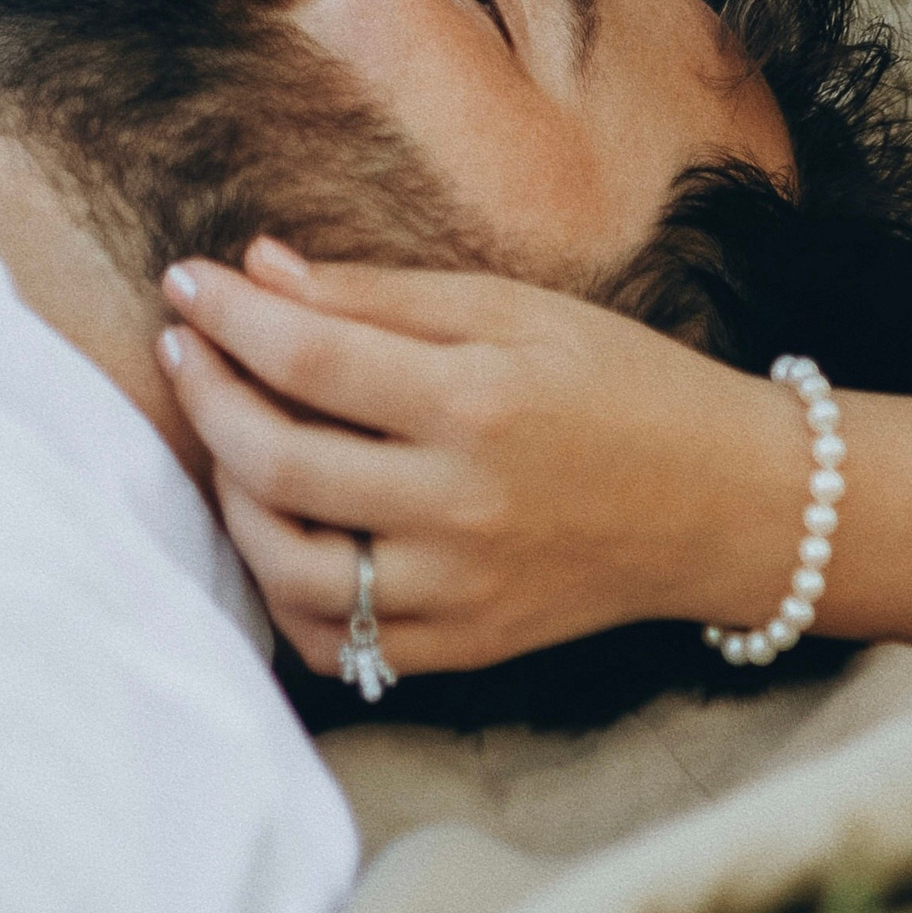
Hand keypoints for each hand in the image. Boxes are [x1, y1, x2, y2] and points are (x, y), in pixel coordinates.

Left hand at [157, 240, 798, 674]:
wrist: (729, 502)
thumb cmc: (621, 384)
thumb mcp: (514, 310)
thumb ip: (379, 296)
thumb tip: (260, 265)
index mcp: (478, 403)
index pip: (307, 358)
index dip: (229, 316)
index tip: (185, 281)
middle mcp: (462, 507)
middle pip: (277, 465)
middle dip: (205, 397)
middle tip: (182, 349)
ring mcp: (460, 591)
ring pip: (289, 570)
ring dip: (231, 501)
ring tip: (226, 441)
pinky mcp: (464, 647)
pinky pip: (336, 643)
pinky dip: (285, 593)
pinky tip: (279, 533)